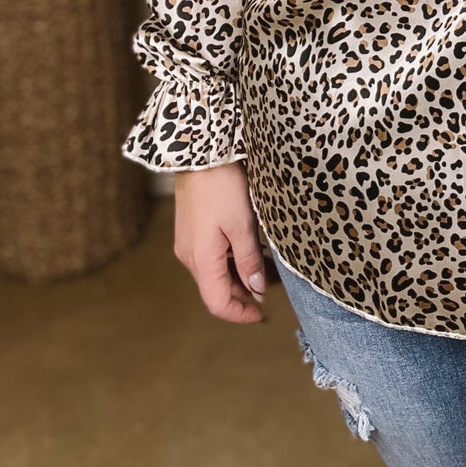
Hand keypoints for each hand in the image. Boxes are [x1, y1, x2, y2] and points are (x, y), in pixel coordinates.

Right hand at [173, 161, 270, 324]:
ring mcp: (190, 242)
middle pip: (217, 289)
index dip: (240, 314)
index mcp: (201, 259)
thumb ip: (249, 260)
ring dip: (241, 275)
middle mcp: (190, 256)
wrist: (199, 151)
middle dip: (246, 294)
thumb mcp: (242, 225)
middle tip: (275, 288)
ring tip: (271, 269)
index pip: (217, 303)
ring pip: (217, 272)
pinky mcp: (193, 230)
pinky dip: (233, 260)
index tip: (263, 315)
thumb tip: (256, 289)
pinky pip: (213, 256)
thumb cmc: (222, 185)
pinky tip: (254, 251)